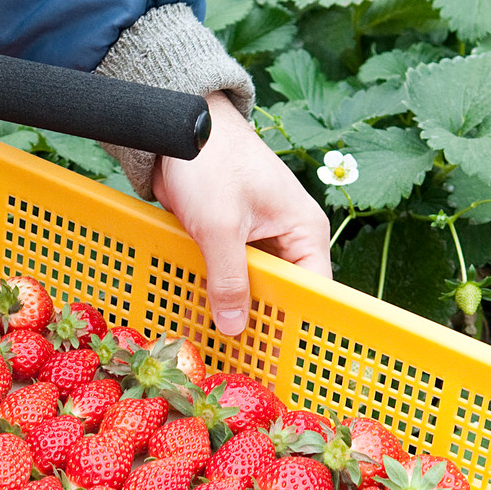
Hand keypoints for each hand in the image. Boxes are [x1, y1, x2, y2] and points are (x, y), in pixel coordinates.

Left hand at [151, 91, 331, 337]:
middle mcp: (288, 237)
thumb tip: (235, 329)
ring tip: (221, 350)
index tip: (282, 361)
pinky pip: (229, 275)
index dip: (298, 325)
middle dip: (263, 323)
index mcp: (303, 230)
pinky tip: (202, 318)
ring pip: (252, 287)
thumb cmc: (210, 161)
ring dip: (236, 310)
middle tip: (245, 366)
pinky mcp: (230, 237)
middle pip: (282, 294)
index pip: (313, 290)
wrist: (176, 123)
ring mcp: (258, 238)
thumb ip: (228, 279)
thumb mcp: (219, 226)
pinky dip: (217, 292)